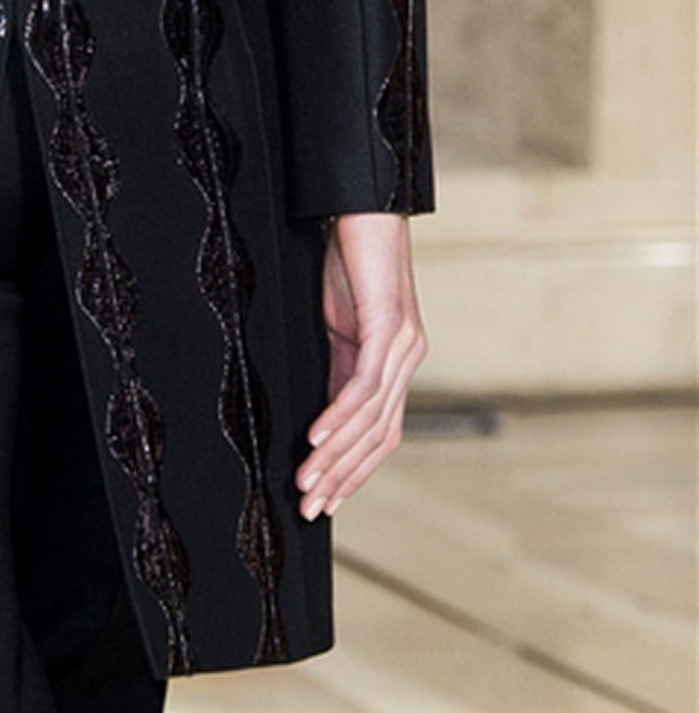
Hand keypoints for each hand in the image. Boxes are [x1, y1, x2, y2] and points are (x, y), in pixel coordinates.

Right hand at [296, 211, 427, 518]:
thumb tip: (323, 406)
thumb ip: (339, 360)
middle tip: (312, 508)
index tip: (327, 499)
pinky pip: (361, 385)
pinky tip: (315, 438)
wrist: (365, 204)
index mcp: (396, 358)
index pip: (382, 431)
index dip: (355, 469)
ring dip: (336, 456)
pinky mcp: (386, 327)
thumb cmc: (350, 253)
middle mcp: (407, 357)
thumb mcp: (339, 317)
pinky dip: (337, 417)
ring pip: (371, 419)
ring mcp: (402, 344)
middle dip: (345, 477)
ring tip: (305, 482)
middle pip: (381, 436)